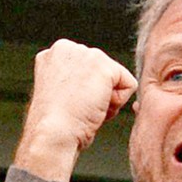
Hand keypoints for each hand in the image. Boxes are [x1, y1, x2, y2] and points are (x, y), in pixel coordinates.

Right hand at [13, 39, 137, 181]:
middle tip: (77, 108)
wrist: (52, 134)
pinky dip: (119, 103)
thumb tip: (94, 84)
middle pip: (103, 72)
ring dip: (107, 100)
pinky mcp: (104, 66)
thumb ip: (76, 80)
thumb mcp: (60, 94)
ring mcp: (86, 54)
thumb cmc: (54, 125)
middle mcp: (68, 47)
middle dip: (96, 94)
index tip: (67, 104)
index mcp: (55, 53)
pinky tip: (97, 107)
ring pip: (116, 78)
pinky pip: (129, 85)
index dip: (84, 93)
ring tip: (85, 108)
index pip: (88, 69)